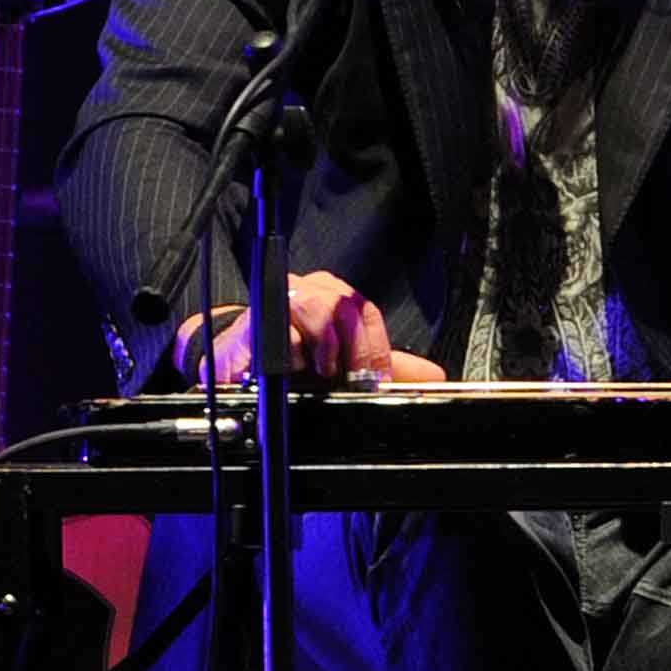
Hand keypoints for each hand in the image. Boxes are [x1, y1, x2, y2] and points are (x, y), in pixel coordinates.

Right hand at [184, 273, 448, 387]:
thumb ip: (385, 369)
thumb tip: (433, 377)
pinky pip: (282, 328)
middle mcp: (312, 291)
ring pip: (319, 307)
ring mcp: (283, 300)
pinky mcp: (256, 319)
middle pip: (347, 306)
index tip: (373, 380)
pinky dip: (293, 354)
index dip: (375, 349)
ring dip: (326, 347)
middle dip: (354, 352)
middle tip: (347, 379)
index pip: (367, 312)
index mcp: (335, 297)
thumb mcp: (343, 368)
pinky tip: (292, 369)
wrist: (237, 369)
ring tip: (320, 372)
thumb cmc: (291, 363)